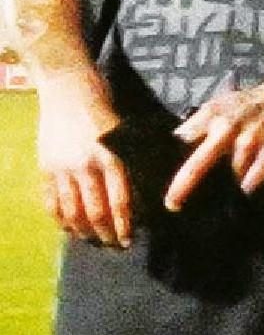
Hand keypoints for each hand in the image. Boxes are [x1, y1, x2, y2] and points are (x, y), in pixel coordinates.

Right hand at [35, 74, 130, 246]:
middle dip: (104, 233)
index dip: (124, 225)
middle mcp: (86, 166)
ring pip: (71, 210)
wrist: (69, 88)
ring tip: (90, 240)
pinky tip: (67, 228)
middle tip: (112, 245)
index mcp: (112, 158)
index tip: (128, 240)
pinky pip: (50, 200)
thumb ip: (131, 162)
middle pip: (95, 211)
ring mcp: (62, 167)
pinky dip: (58, 218)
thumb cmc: (105, 109)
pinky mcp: (45, 166)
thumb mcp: (126, 134)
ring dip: (81, 230)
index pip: (120, 201)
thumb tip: (147, 190)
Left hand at [166, 62, 263, 210]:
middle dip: (184, 184)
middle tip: (172, 204)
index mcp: (211, 114)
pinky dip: (250, 183)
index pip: (184, 138)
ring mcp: (250, 139)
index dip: (171, 157)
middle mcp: (227, 127)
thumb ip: (197, 122)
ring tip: (222, 195)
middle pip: (200, 162)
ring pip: (232, 171)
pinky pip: (257, 173)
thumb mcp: (218, 105)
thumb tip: (177, 139)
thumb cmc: (246, 105)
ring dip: (227, 184)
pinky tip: (245, 189)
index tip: (162, 175)